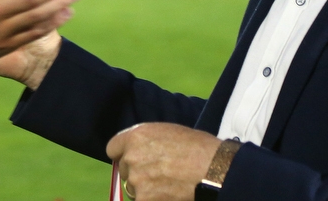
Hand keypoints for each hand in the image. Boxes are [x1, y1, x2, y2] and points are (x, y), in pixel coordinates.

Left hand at [106, 123, 222, 200]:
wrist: (214, 170)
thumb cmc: (198, 147)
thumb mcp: (167, 132)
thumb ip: (147, 141)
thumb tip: (139, 151)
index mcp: (135, 136)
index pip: (112, 148)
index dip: (123, 154)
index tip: (134, 159)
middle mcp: (131, 157)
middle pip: (124, 169)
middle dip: (137, 172)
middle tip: (158, 174)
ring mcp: (137, 181)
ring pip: (133, 188)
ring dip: (145, 189)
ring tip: (166, 186)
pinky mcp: (145, 200)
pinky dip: (153, 199)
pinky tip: (168, 196)